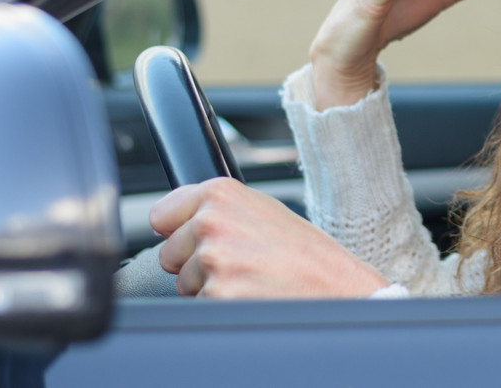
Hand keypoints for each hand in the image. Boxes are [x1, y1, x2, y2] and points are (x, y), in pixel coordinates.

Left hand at [149, 178, 389, 298]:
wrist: (337, 286)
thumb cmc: (308, 253)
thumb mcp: (265, 211)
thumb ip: (219, 209)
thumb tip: (173, 219)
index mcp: (222, 194)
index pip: (162, 214)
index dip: (180, 230)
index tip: (197, 237)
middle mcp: (212, 222)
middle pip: (170, 254)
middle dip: (197, 263)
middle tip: (241, 263)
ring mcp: (213, 260)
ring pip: (184, 284)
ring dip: (210, 287)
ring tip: (251, 279)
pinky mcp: (217, 295)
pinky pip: (201, 306)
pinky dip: (222, 307)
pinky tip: (252, 296)